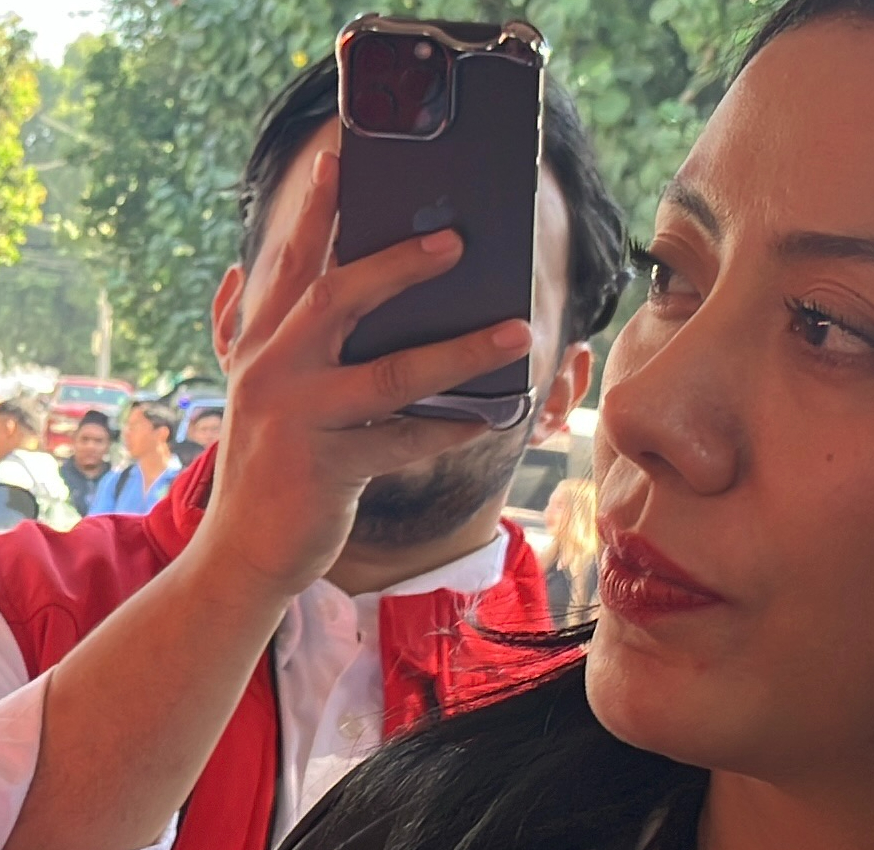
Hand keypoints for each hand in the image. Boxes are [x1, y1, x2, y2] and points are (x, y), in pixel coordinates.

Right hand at [194, 150, 531, 597]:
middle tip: (456, 240)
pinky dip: (452, 427)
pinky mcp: (326, 468)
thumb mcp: (259, 388)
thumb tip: (243, 273)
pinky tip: (494, 416)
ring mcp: (297, 418)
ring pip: (390, 374)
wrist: (245, 551)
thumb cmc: (275, 461)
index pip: (288, 262)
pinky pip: (404, 440)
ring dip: (461, 350)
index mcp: (259, 342)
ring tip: (517, 330)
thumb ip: (258, 330)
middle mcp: (272, 369)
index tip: (343, 159)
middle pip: (336, 298)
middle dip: (397, 265)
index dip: (315, 211)